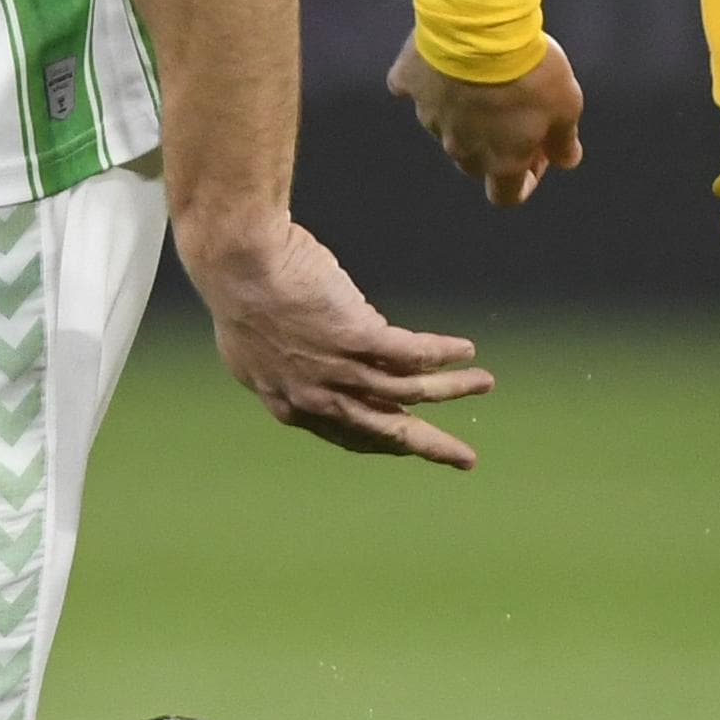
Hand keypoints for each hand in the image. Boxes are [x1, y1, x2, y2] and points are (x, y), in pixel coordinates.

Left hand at [178, 214, 492, 468]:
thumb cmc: (241, 287)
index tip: (410, 438)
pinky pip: (413, 354)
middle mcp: (318, 396)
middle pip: (387, 429)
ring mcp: (338, 369)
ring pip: (409, 392)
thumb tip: (327, 347)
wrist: (235, 260)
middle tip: (464, 458)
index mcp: (290, 402)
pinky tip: (466, 350)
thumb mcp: (258, 341)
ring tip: (484, 383)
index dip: (385, 439)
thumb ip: (293, 357)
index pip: (349, 434)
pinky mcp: (358, 337)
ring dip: (453, 389)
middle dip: (431, 445)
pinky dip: (444, 354)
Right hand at [386, 32, 587, 206]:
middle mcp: (460, 147)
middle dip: (495, 147)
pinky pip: (415, 89)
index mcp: (501, 160)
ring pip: (447, 126)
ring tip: (485, 78)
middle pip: (475, 163)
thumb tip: (566, 159)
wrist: (479, 26)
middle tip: (515, 114)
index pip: (507, 195)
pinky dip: (429, 81)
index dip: (524, 183)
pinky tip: (443, 62)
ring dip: (465, 113)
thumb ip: (564, 140)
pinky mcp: (409, 83)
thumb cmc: (527, 69)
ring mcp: (430, 116)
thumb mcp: (566, 106)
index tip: (537, 159)